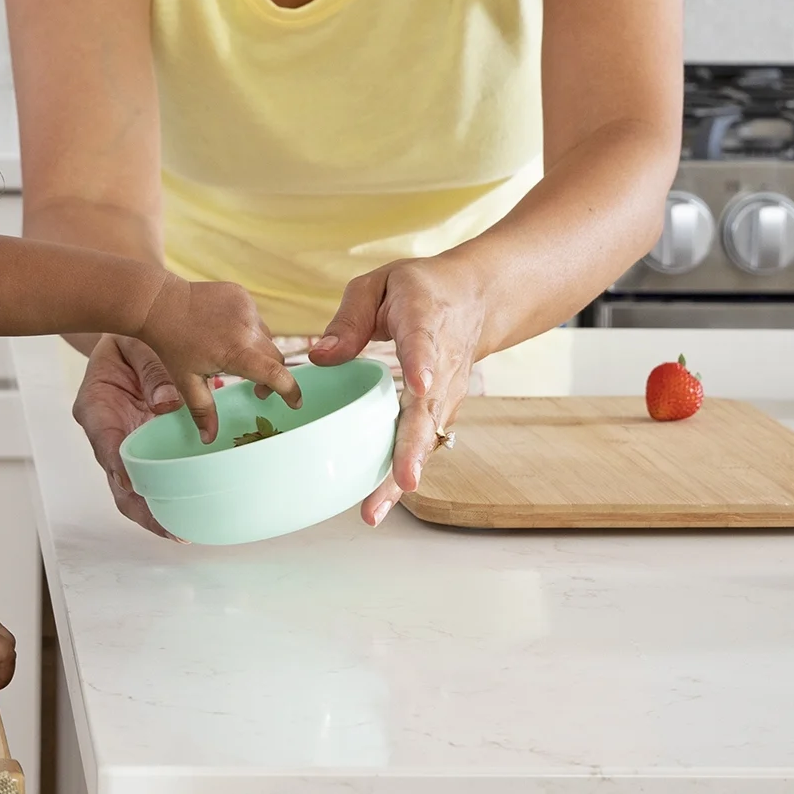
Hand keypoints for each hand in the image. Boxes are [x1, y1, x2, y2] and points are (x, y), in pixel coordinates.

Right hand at [72, 333, 178, 535]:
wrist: (134, 333)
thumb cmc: (132, 338)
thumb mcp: (138, 344)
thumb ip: (152, 370)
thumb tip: (167, 404)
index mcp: (97, 405)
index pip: (103, 440)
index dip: (116, 464)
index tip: (130, 482)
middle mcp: (108, 433)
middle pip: (117, 479)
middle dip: (141, 507)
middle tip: (169, 527)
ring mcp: (127, 445)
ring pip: (134, 489)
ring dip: (156, 513)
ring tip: (184, 531)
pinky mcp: (147, 448)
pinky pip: (156, 477)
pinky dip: (171, 495)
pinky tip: (193, 512)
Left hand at [136, 274, 300, 440]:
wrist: (161, 303)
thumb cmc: (173, 345)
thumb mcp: (187, 381)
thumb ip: (203, 410)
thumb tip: (210, 438)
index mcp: (237, 352)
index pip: (276, 374)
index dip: (290, 390)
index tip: (295, 402)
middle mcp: (247, 328)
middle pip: (275, 357)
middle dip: (271, 374)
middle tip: (256, 387)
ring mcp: (246, 308)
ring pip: (266, 337)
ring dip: (258, 350)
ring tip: (234, 357)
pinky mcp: (242, 295)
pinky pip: (255, 318)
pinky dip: (247, 330)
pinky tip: (226, 332)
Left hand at [309, 254, 486, 525]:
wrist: (474, 299)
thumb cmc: (417, 291)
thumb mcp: (378, 285)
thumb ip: (349, 318)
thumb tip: (319, 356)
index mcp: (423, 320)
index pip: (424, 343)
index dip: (422, 365)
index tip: (420, 386)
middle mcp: (440, 362)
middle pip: (427, 409)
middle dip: (413, 447)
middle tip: (403, 480)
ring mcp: (445, 390)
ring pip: (426, 436)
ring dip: (404, 471)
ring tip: (376, 508)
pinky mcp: (442, 409)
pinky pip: (423, 443)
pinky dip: (403, 471)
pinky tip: (379, 502)